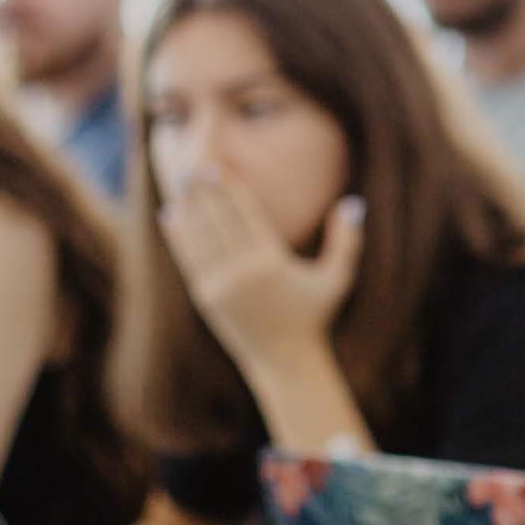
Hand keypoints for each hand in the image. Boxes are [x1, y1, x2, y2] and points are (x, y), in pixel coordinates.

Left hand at [164, 181, 360, 368]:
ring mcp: (220, 286)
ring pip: (199, 239)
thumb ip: (347, 241)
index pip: (246, 218)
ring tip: (180, 181)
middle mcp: (242, 274)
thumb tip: (352, 203)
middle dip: (205, 193)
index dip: (231, 191)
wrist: (285, 360)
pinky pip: (190, 259)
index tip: (219, 168)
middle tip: (193, 165)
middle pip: (218, 223)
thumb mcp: (338, 279)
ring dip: (188, 208)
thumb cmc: (314, 315)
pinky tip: (172, 216)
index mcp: (271, 265)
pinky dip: (179, 236)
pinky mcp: (206, 297)